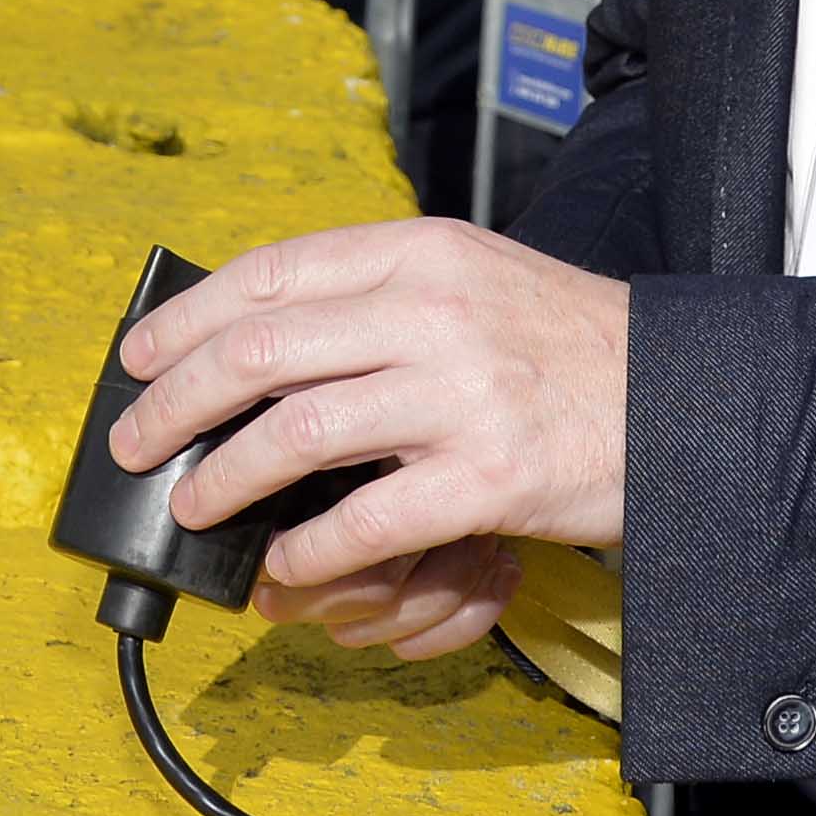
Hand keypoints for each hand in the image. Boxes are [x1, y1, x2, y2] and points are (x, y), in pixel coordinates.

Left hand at [106, 218, 625, 655]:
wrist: (678, 399)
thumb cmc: (567, 345)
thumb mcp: (473, 279)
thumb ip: (379, 296)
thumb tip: (262, 334)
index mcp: (420, 254)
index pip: (273, 274)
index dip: (189, 318)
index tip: (139, 355)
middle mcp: (432, 312)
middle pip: (261, 350)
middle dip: (175, 401)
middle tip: (136, 441)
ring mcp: (459, 395)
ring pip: (296, 433)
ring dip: (222, 478)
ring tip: (192, 504)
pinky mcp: (486, 478)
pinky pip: (364, 520)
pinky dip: (305, 549)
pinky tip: (281, 562)